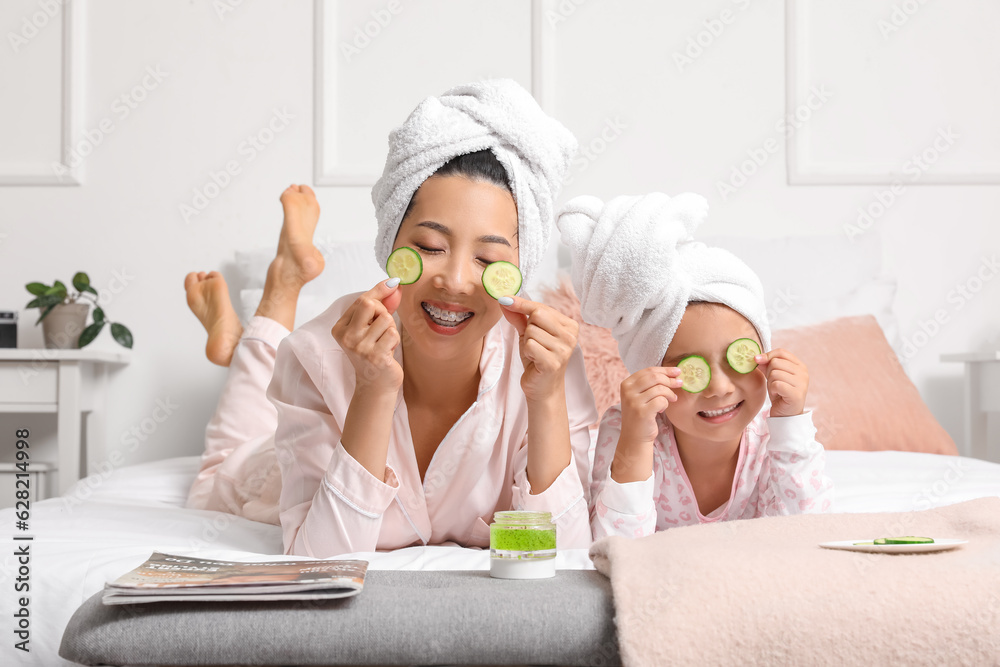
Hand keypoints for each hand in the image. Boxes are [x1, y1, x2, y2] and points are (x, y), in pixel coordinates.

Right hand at [331, 279, 403, 393]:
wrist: (375, 385)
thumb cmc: (373, 353)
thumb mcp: (370, 328)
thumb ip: (379, 305)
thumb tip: (393, 284)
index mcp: (340, 328)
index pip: (361, 300)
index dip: (379, 291)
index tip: (393, 283)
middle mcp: (347, 337)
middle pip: (370, 304)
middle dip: (383, 310)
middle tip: (383, 326)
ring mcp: (360, 348)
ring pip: (385, 319)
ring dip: (391, 328)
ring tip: (384, 342)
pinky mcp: (376, 356)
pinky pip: (393, 334)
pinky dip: (395, 340)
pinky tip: (388, 350)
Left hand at [498, 296, 577, 402]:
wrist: (542, 388)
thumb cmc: (537, 359)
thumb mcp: (529, 335)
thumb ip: (519, 317)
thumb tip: (505, 300)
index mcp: (569, 325)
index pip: (542, 307)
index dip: (522, 304)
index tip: (505, 299)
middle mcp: (570, 336)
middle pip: (537, 316)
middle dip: (528, 328)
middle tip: (533, 343)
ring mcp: (563, 349)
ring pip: (532, 331)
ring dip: (527, 343)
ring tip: (535, 353)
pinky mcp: (553, 362)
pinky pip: (530, 345)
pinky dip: (527, 352)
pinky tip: (534, 360)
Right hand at [618, 367, 682, 445]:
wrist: (634, 437)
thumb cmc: (641, 414)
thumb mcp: (640, 396)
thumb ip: (650, 384)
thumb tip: (673, 372)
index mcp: (626, 384)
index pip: (648, 371)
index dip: (665, 370)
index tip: (677, 371)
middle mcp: (627, 391)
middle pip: (654, 377)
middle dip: (670, 379)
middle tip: (680, 383)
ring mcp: (633, 402)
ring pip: (659, 389)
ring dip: (670, 393)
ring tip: (672, 399)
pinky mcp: (642, 412)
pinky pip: (661, 401)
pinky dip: (666, 404)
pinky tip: (663, 408)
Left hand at [754, 348, 808, 417]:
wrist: (786, 414)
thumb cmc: (780, 393)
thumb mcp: (773, 376)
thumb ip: (767, 364)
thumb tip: (757, 357)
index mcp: (800, 365)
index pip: (781, 352)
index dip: (768, 355)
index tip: (757, 360)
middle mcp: (803, 372)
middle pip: (776, 362)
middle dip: (768, 372)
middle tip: (773, 383)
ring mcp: (802, 383)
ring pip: (775, 373)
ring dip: (770, 383)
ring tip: (776, 390)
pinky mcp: (797, 394)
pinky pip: (776, 384)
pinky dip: (772, 390)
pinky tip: (777, 395)